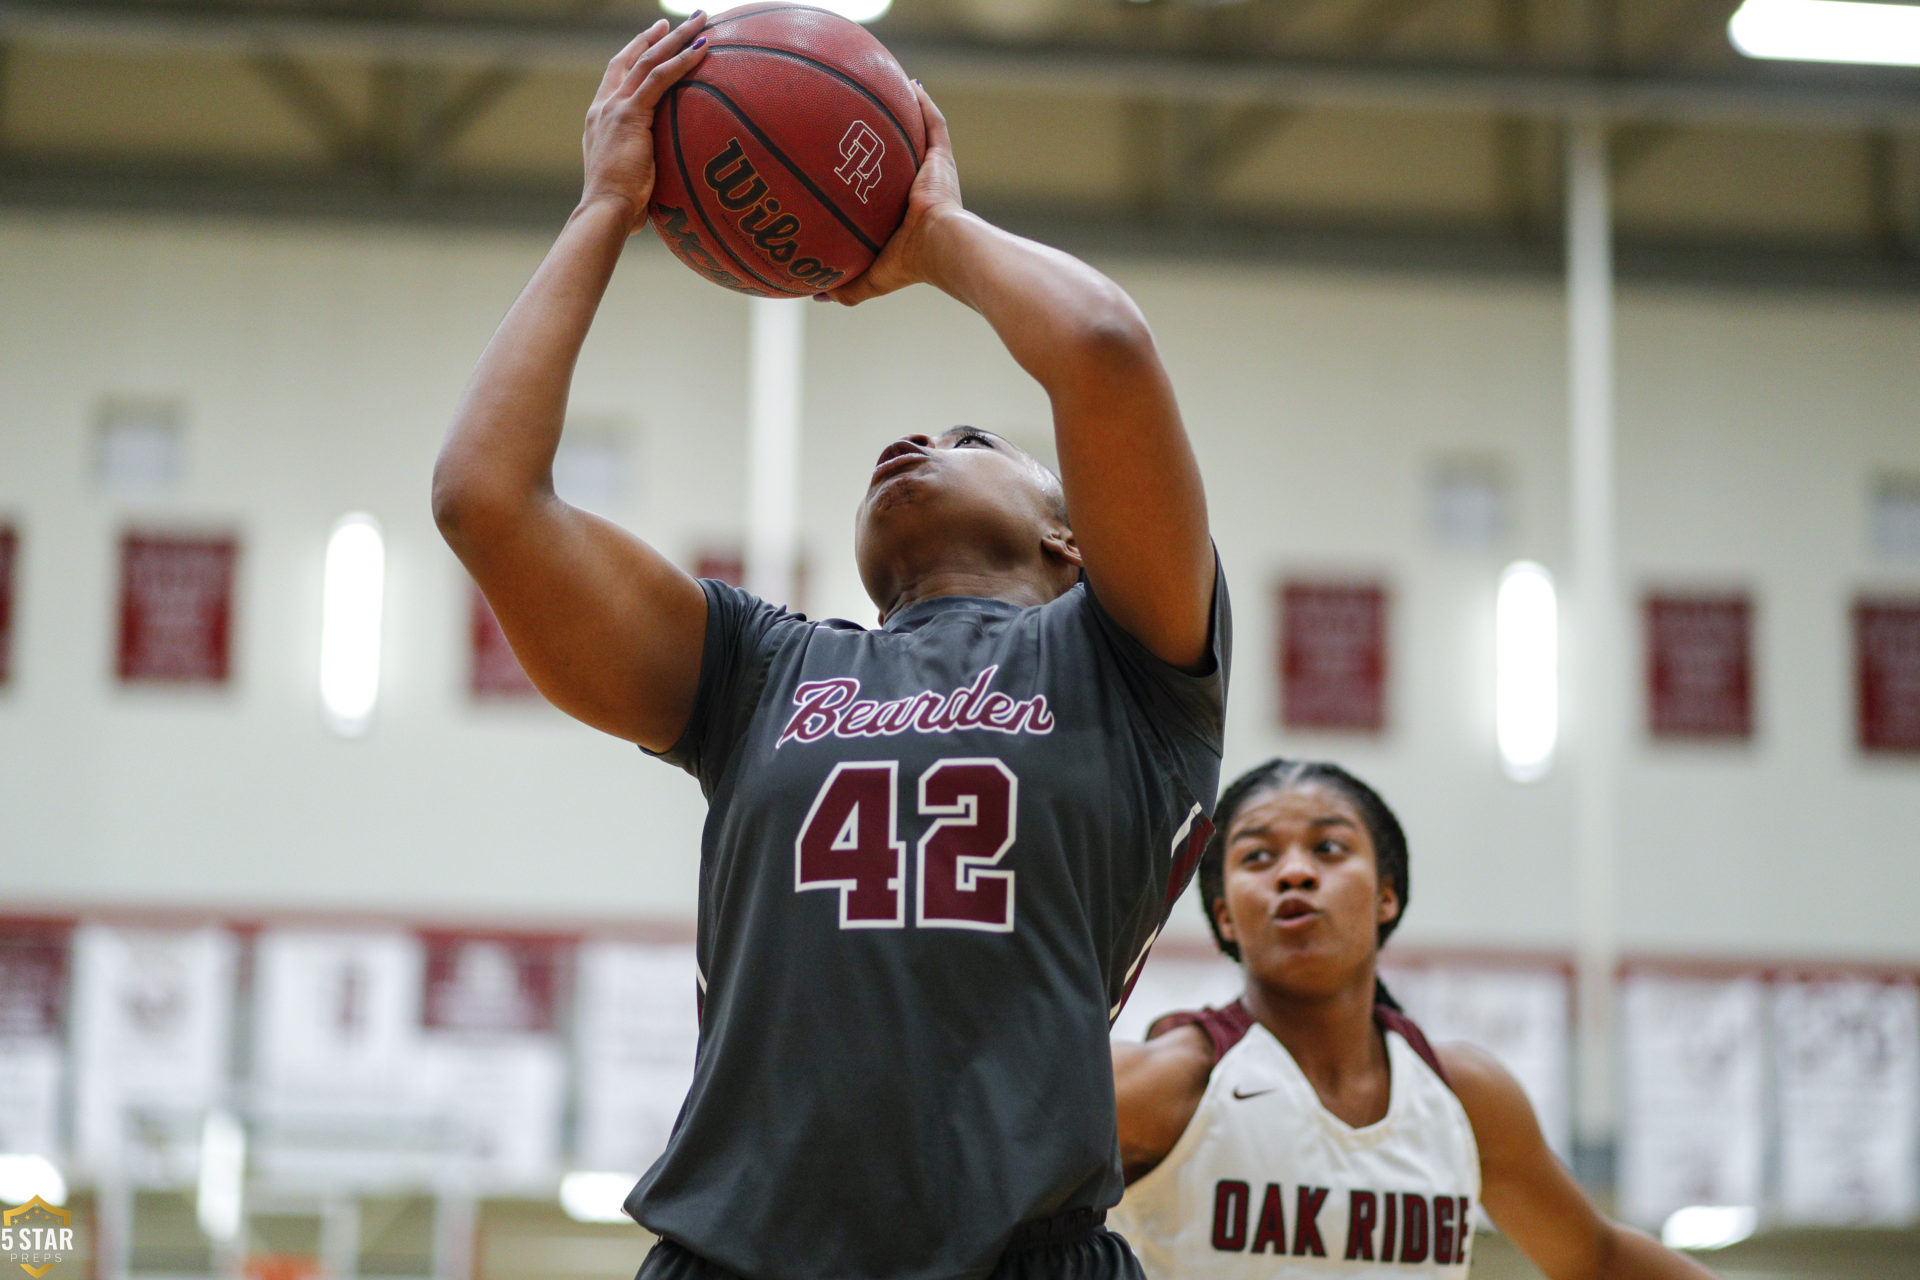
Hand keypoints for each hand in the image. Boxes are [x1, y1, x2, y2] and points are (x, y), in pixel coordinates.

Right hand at [579, 14, 710, 234]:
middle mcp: (604, 106)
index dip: (635, 53)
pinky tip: (702, 49)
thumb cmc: (620, 208)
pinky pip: (660, 79)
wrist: (605, 210)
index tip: (653, 39)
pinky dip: (682, 62)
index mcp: (600, 118)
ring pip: (648, 61)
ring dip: (675, 38)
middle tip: (675, 22)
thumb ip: (646, 166)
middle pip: (631, 58)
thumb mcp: (632, 178)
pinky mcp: (629, 114)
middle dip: (654, 37)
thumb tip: (671, 179)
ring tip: (699, 21)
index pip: (617, 75)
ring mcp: (614, 107)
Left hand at [827, 84, 963, 305]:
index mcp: (905, 216)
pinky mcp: (943, 159)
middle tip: (861, 124)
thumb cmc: (910, 265)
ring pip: (918, 136)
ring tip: (889, 91)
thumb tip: (814, 293)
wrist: (942, 248)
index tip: (850, 168)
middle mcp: (918, 190)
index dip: (870, 180)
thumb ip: (845, 285)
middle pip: (899, 159)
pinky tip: (910, 83)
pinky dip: (925, 103)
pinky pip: (934, 123)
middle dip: (885, 142)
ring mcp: (933, 173)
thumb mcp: (870, 278)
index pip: (884, 194)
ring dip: (908, 115)